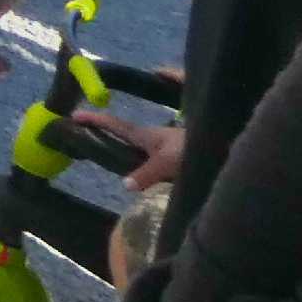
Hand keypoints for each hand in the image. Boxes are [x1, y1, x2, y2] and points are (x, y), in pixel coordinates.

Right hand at [68, 111, 184, 191]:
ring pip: (142, 142)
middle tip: (88, 129)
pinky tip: (144, 164)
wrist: (228, 150)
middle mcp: (154, 138)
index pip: (116, 125)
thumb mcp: (168, 163)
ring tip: (111, 147)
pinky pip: (155, 154)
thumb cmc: (194, 151)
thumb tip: (125, 185)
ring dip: (127, 141)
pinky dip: (144, 156)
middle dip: (107, 128)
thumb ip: (146, 174)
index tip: (74, 115)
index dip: (95, 121)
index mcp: (147, 136)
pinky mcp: (178, 156)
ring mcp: (166, 146)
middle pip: (126, 132)